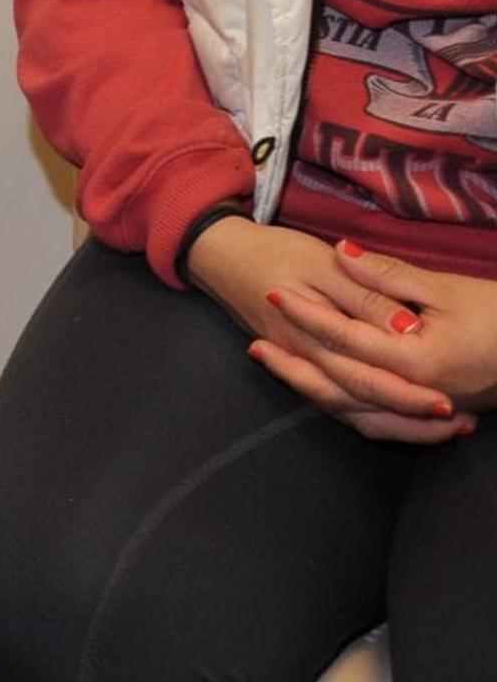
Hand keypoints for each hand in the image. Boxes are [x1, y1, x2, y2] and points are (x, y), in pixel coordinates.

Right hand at [189, 216, 472, 441]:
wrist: (221, 255)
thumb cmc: (274, 253)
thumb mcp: (322, 265)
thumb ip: (364, 297)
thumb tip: (405, 328)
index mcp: (314, 339)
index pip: (367, 379)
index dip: (409, 395)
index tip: (449, 404)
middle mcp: (309, 362)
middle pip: (363, 405)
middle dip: (412, 419)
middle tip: (459, 423)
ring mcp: (303, 367)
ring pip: (351, 412)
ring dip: (397, 424)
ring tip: (443, 427)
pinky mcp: (303, 365)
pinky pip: (339, 403)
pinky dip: (372, 414)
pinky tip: (400, 414)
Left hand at [287, 239, 496, 414]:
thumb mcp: (445, 288)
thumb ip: (388, 275)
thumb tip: (341, 253)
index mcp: (419, 360)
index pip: (347, 340)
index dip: (309, 316)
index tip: (274, 294)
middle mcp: (416, 392)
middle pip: (341, 386)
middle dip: (295, 366)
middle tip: (254, 346)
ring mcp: (423, 407)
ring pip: (355, 411)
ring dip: (312, 389)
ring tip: (275, 366)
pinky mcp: (428, 412)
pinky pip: (377, 420)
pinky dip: (343, 407)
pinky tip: (319, 389)